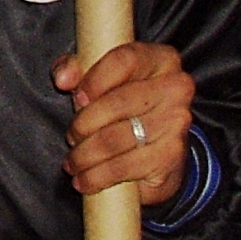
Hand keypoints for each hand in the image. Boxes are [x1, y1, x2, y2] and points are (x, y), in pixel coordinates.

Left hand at [54, 40, 195, 204]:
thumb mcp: (101, 78)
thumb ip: (77, 68)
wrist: (161, 148)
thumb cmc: (125, 104)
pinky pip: (124, 166)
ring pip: (117, 138)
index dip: (95, 78)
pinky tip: (84, 180)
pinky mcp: (171, 155)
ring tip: (73, 162)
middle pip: (118, 102)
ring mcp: (176, 122)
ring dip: (86, 154)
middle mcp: (176, 87)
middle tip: (71, 137)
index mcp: (161, 59)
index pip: (124, 59)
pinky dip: (97, 176)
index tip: (77, 97)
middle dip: (84, 123)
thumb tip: (63, 78)